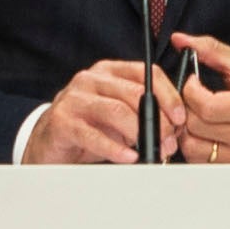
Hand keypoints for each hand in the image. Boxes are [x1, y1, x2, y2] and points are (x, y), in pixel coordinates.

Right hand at [24, 57, 185, 163]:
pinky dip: (115, 148)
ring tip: (153, 151)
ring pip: (117, 111)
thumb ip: (144, 113)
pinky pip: (94, 135)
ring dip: (140, 134)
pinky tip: (129, 157)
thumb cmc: (88, 128)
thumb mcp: (119, 115)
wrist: (48, 143)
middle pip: (135, 93)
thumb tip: (176, 126)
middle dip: (158, 119)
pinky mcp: (62, 121)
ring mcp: (75, 98)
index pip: (146, 72)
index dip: (169, 94)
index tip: (180, 117)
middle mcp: (91, 79)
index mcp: (109, 71)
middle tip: (170, 141)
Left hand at [171, 32, 229, 163]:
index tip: (192, 83)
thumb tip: (181, 41)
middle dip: (185, 108)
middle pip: (195, 125)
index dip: (189, 90)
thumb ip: (210, 50)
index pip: (205, 106)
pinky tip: (202, 131)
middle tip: (192, 98)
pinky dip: (193, 144)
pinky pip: (199, 160)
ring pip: (192, 145)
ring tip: (197, 114)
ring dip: (186, 128)